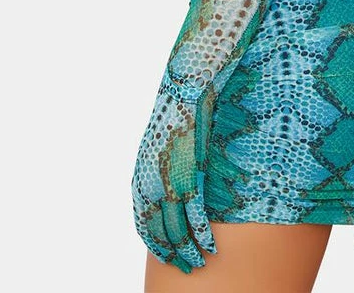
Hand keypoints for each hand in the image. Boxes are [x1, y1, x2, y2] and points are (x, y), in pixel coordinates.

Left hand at [131, 74, 216, 272]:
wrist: (187, 87)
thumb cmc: (178, 113)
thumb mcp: (164, 145)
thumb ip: (163, 168)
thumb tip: (171, 184)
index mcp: (143, 177)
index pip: (144, 223)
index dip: (156, 243)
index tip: (167, 256)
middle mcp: (150, 183)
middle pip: (158, 231)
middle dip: (172, 253)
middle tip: (185, 268)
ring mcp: (169, 180)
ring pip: (176, 228)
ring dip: (187, 250)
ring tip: (198, 262)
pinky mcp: (189, 174)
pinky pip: (194, 215)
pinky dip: (202, 235)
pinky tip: (210, 246)